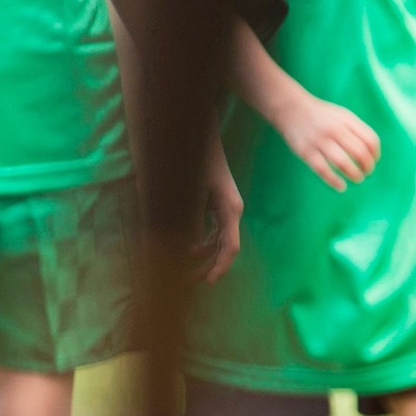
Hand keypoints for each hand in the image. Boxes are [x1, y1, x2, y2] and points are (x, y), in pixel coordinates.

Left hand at [199, 143, 243, 283]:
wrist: (196, 133)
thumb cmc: (193, 159)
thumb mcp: (188, 192)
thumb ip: (189, 220)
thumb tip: (187, 249)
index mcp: (229, 208)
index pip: (229, 247)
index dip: (219, 267)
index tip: (207, 282)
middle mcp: (231, 209)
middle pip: (224, 247)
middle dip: (208, 266)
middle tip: (188, 282)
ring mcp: (224, 205)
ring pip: (218, 239)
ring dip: (203, 255)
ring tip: (184, 270)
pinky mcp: (215, 201)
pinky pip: (211, 228)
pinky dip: (201, 240)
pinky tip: (187, 250)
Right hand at [275, 91, 379, 191]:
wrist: (291, 109)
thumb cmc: (321, 116)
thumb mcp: (341, 115)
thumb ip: (355, 130)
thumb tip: (370, 153)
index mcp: (346, 120)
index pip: (370, 139)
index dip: (375, 153)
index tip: (374, 161)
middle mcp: (334, 129)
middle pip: (359, 152)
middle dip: (367, 166)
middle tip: (367, 172)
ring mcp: (319, 141)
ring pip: (342, 162)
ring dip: (354, 174)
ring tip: (357, 178)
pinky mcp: (306, 151)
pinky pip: (322, 170)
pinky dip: (334, 181)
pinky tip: (341, 186)